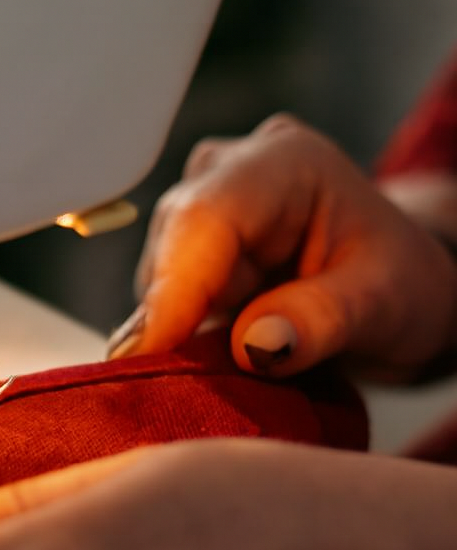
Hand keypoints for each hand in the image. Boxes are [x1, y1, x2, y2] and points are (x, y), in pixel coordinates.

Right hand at [110, 115, 456, 379]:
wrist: (399, 287)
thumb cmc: (401, 284)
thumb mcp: (384, 306)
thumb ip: (324, 321)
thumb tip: (254, 346)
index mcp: (287, 164)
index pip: (208, 216)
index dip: (174, 286)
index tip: (149, 352)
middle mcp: (233, 171)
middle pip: (172, 244)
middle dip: (174, 317)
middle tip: (193, 385)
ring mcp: (206, 206)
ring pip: (160, 276)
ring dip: (180, 331)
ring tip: (231, 368)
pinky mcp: (191, 248)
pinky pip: (163, 297)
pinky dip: (179, 335)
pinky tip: (212, 358)